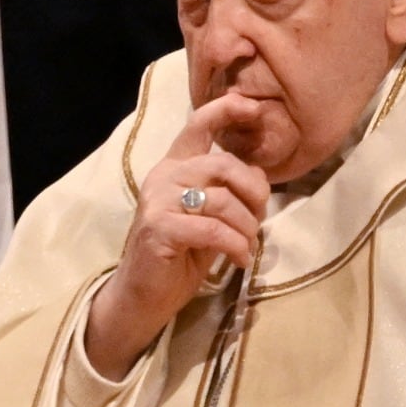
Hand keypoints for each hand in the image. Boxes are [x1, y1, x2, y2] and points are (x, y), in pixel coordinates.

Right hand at [86, 93, 269, 378]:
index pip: (198, 124)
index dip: (226, 110)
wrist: (144, 297)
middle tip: (260, 219)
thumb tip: (261, 176)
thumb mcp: (211, 217)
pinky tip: (240, 259)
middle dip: (254, 193)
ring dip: (247, 228)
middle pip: (224, 164)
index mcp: (176, 166)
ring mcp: (158, 200)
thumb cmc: (181, 256)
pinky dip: (235, 246)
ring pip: (223, 200)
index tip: (254, 109)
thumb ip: (229, 192)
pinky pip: (213, 229)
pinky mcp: (159, 227)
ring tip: (247, 246)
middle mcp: (164, 175)